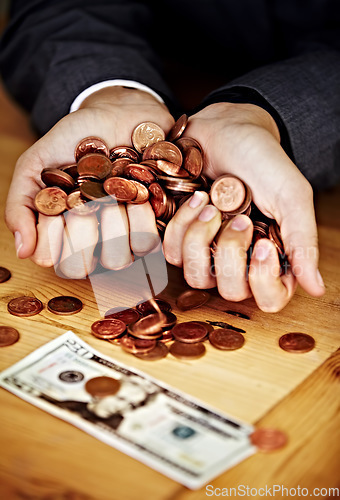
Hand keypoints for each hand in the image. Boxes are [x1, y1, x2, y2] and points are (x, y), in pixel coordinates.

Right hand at [5, 87, 173, 277]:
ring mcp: (124, 236)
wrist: (118, 113)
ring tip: (113, 195)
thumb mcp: (36, 164)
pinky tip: (138, 194)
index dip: (52, 242)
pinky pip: (146, 242)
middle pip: (81, 267)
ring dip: (112, 225)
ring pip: (115, 260)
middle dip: (80, 232)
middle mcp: (93, 241)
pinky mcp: (154, 225)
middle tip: (85, 201)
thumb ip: (20, 204)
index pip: (54, 263)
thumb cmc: (74, 139)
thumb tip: (23, 251)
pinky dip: (140, 218)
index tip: (55, 212)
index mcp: (64, 233)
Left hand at [163, 102, 324, 311]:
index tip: (263, 244)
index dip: (264, 281)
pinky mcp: (179, 237)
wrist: (226, 129)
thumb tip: (316, 288)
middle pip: (231, 292)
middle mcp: (239, 260)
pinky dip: (180, 226)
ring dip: (201, 238)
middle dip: (232, 253)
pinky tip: (195, 199)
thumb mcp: (291, 196)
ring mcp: (207, 251)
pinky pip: (171, 253)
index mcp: (270, 256)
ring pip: (196, 276)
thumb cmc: (262, 160)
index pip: (270, 298)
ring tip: (210, 204)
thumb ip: (302, 241)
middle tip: (240, 217)